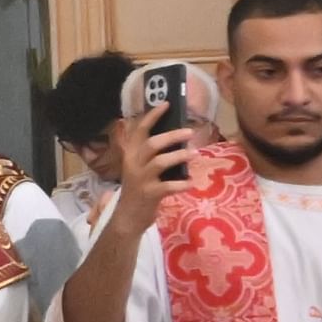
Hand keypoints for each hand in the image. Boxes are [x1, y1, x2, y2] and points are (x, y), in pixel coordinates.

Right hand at [113, 103, 203, 221]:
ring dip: (179, 156)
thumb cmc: (139, 189)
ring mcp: (141, 179)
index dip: (152, 116)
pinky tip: (191, 183)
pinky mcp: (149, 194)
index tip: (166, 104)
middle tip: (189, 132)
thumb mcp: (139, 168)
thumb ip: (152, 155)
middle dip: (172, 136)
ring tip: (194, 154)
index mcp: (131, 155)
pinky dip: (182, 184)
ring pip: (160, 162)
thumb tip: (178, 139)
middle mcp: (133, 164)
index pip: (139, 130)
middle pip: (152, 144)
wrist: (128, 217)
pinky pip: (168, 186)